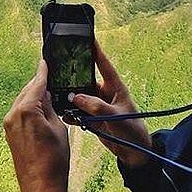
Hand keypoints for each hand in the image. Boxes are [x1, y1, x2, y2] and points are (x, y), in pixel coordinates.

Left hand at [3, 60, 68, 191]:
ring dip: (33, 96)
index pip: (37, 84)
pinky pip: (18, 113)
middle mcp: (13, 114)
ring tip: (47, 92)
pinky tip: (39, 108)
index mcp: (27, 110)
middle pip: (27, 91)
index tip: (45, 62)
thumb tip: (46, 96)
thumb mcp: (58, 128)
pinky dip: (28, 108)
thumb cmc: (54, 159)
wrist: (40, 186)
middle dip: (38, 84)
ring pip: (22, 102)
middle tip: (49, 75)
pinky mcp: (8, 133)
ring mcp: (8, 124)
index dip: (43, 72)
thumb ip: (51, 108)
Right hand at [70, 42, 151, 167]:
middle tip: (59, 71)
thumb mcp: (116, 116)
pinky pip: (77, 112)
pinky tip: (63, 114)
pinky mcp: (92, 118)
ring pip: (79, 97)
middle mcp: (104, 94)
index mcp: (115, 88)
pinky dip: (69, 113)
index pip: (104, 65)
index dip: (96, 51)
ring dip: (69, 98)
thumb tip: (75, 97)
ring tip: (57, 96)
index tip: (88, 38)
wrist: (134, 153)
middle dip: (73, 77)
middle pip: (85, 80)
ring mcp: (97, 106)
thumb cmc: (132, 130)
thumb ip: (96, 106)